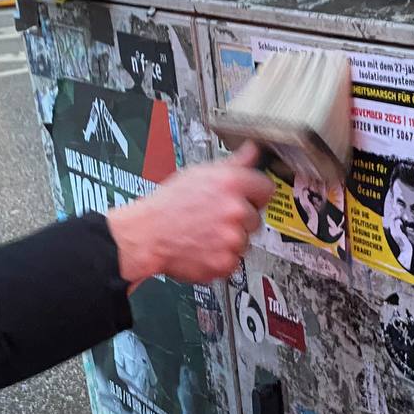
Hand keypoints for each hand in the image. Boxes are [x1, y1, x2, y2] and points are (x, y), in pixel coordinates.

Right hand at [108, 144, 273, 286]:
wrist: (147, 235)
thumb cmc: (168, 205)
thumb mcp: (200, 174)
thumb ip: (234, 163)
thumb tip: (253, 151)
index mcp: (231, 183)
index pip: (266, 188)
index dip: (255, 194)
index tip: (247, 198)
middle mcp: (235, 210)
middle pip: (257, 217)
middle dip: (240, 218)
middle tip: (215, 217)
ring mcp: (232, 238)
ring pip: (245, 240)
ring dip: (230, 239)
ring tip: (206, 232)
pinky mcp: (226, 262)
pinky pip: (234, 260)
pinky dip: (221, 258)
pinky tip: (205, 246)